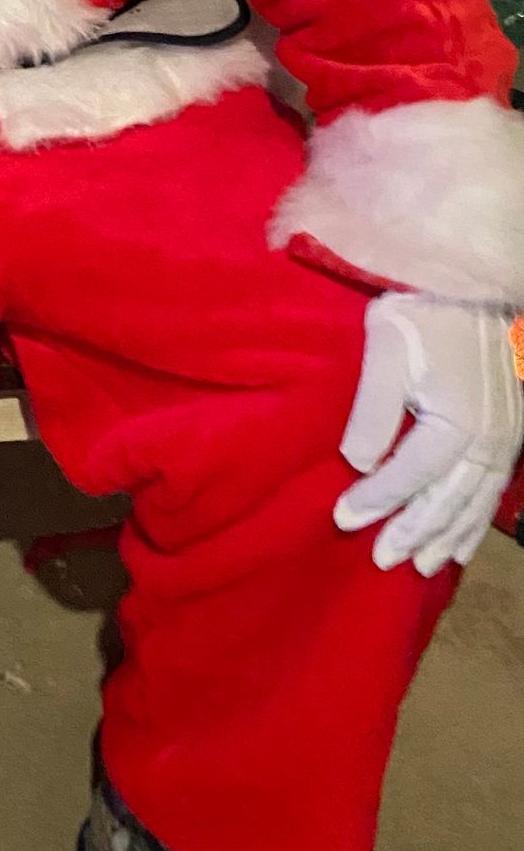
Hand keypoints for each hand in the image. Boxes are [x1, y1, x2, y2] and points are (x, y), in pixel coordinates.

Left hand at [334, 291, 523, 576]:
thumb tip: (357, 464)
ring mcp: (506, 441)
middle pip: (445, 501)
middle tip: (382, 561)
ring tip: (421, 566)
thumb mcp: (385, 352)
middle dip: (412, 533)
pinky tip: (462, 543)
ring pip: (474, 504)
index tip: (343, 520)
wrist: (472, 284)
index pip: (408, 477)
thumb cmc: (422, 312)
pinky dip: (476, 522)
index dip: (375, 501)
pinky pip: (494, 492)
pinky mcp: (512, 434)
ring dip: (446, 537)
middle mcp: (488, 442)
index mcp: (456, 424)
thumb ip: (372, 412)